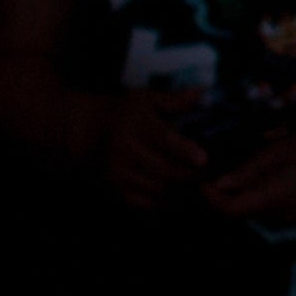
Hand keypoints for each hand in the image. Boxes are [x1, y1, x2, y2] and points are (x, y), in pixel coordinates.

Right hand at [87, 92, 208, 213]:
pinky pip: (143, 203)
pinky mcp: (115, 188)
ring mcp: (119, 171)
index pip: (164, 139)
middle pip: (165, 169)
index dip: (185, 150)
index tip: (203, 158)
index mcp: (138, 125)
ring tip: (196, 186)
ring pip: (157, 189)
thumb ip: (175, 100)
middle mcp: (127, 150)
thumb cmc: (123, 112)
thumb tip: (202, 93)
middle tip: (208, 176)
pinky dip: (162, 202)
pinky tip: (175, 195)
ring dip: (179, 190)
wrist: (86, 130)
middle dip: (190, 175)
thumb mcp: (145, 99)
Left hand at [204, 123, 295, 227]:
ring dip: (243, 193)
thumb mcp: (280, 149)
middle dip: (226, 193)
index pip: (230, 209)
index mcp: (277, 197)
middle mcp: (284, 215)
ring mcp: (294, 218)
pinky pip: (271, 209)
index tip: (202, 178)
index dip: (210, 197)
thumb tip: (220, 184)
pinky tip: (265, 172)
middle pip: (240, 211)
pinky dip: (261, 194)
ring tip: (241, 165)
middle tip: (217, 166)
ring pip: (254, 210)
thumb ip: (248, 170)